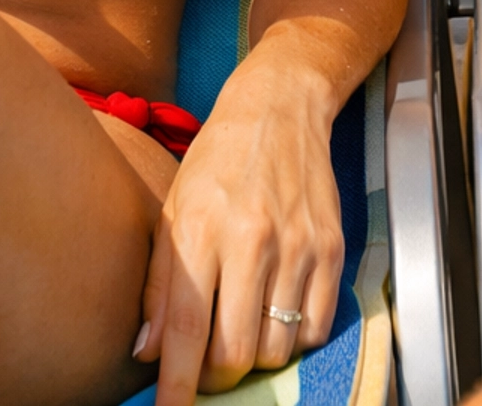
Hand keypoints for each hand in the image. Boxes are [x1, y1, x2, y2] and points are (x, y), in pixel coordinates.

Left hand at [134, 56, 345, 400]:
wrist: (281, 105)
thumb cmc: (218, 157)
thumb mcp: (173, 209)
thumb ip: (159, 285)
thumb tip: (149, 354)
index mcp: (203, 228)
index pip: (187, 329)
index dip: (177, 386)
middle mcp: (253, 238)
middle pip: (235, 352)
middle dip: (215, 377)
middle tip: (204, 365)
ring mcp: (299, 244)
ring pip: (276, 349)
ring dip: (255, 357)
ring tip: (241, 330)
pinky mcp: (332, 247)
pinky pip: (315, 328)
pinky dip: (294, 337)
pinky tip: (277, 309)